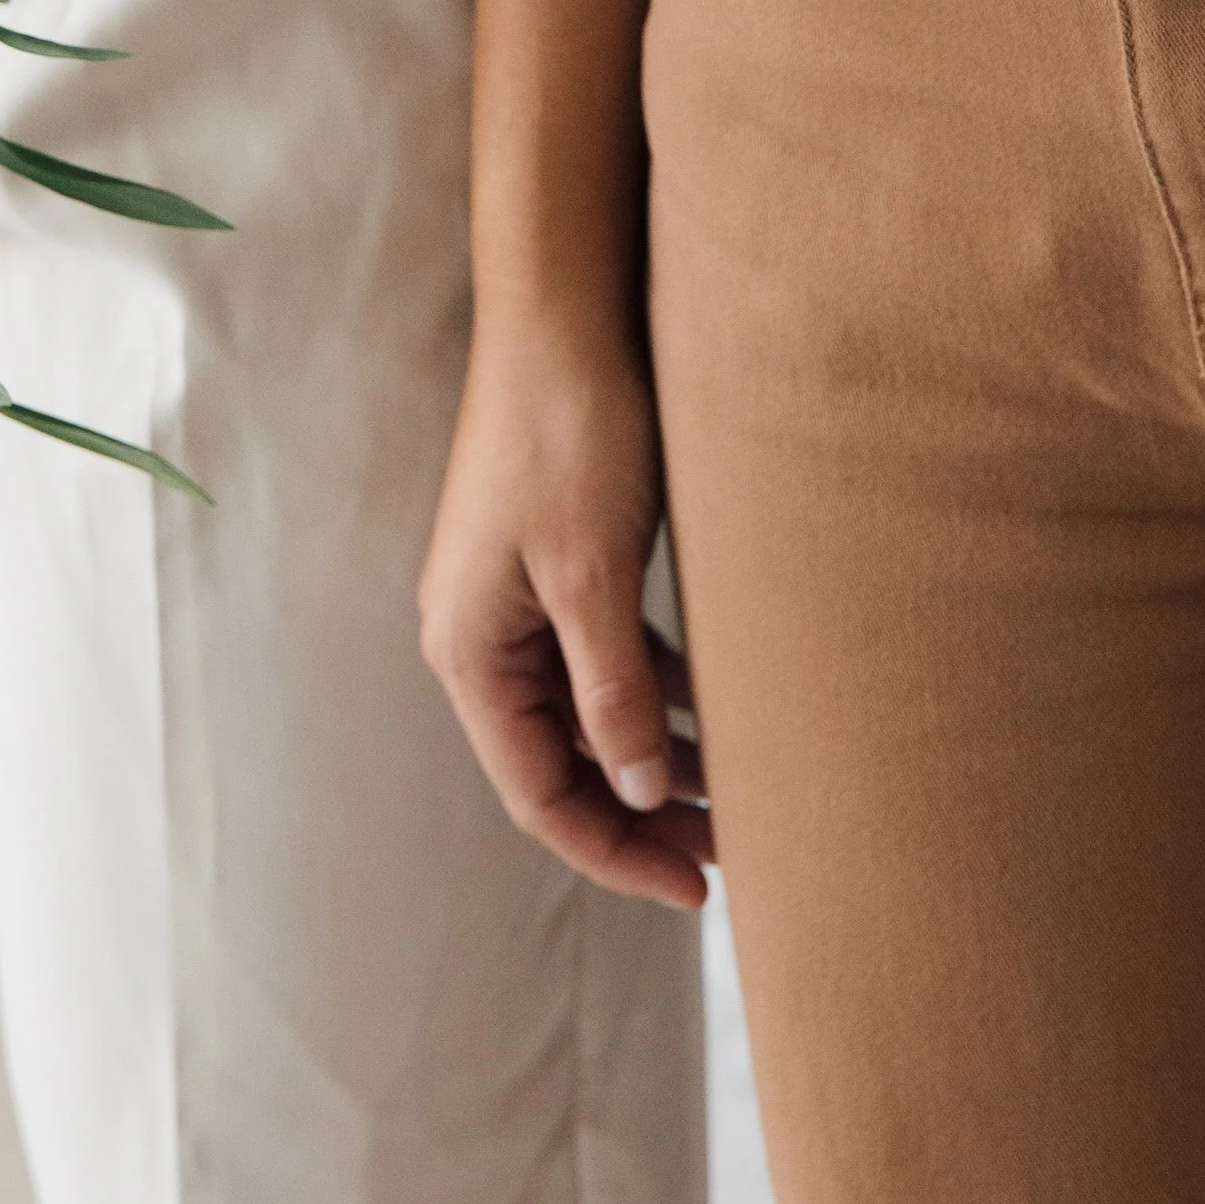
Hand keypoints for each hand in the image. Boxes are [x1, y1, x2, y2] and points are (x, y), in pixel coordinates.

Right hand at [419, 321, 709, 907]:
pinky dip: (652, 692)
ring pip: (585, 710)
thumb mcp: (594, 575)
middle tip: (729, 855)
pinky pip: (600, 654)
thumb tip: (635, 795)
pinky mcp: (553, 558)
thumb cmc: (569, 434)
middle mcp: (480, 632)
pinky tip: (711, 711)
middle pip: (558, 761)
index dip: (616, 852)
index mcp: (470, 649)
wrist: (563, 313)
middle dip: (639, 815)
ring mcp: (514, 594)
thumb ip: (611, 694)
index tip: (699, 890)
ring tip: (734, 796)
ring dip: (651, 756)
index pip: (538, 793)